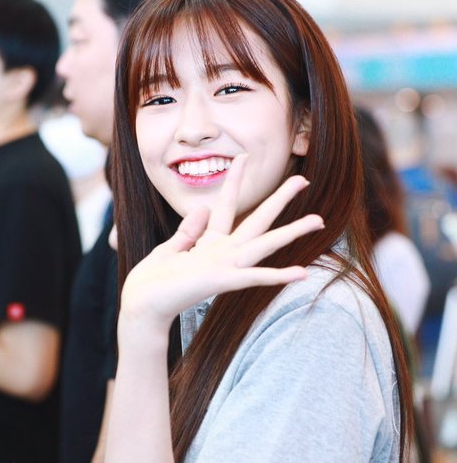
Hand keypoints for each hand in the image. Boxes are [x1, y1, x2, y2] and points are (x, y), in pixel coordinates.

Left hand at [120, 155, 323, 327]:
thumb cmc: (153, 282)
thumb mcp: (170, 249)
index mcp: (209, 244)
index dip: (234, 180)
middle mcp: (223, 253)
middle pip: (257, 220)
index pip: (226, 205)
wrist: (143, 306)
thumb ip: (188, 231)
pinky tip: (303, 273)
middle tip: (303, 179)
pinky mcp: (221, 280)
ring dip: (292, 232)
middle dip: (279, 199)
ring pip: (265, 243)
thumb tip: (204, 207)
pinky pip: (254, 277)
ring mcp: (225, 267)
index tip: (242, 156)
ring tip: (319, 220)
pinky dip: (278, 275)